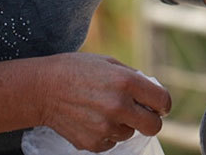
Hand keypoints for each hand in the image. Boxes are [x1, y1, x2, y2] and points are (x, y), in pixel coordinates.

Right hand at [37, 53, 170, 151]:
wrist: (42, 89)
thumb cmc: (76, 70)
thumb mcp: (109, 63)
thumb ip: (133, 78)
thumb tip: (151, 94)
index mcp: (126, 82)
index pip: (162, 101)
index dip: (163, 104)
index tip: (159, 105)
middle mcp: (119, 106)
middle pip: (153, 126)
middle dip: (152, 120)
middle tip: (143, 114)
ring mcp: (106, 127)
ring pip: (130, 133)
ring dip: (124, 124)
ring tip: (104, 109)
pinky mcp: (93, 142)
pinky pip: (111, 142)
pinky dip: (107, 133)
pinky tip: (92, 118)